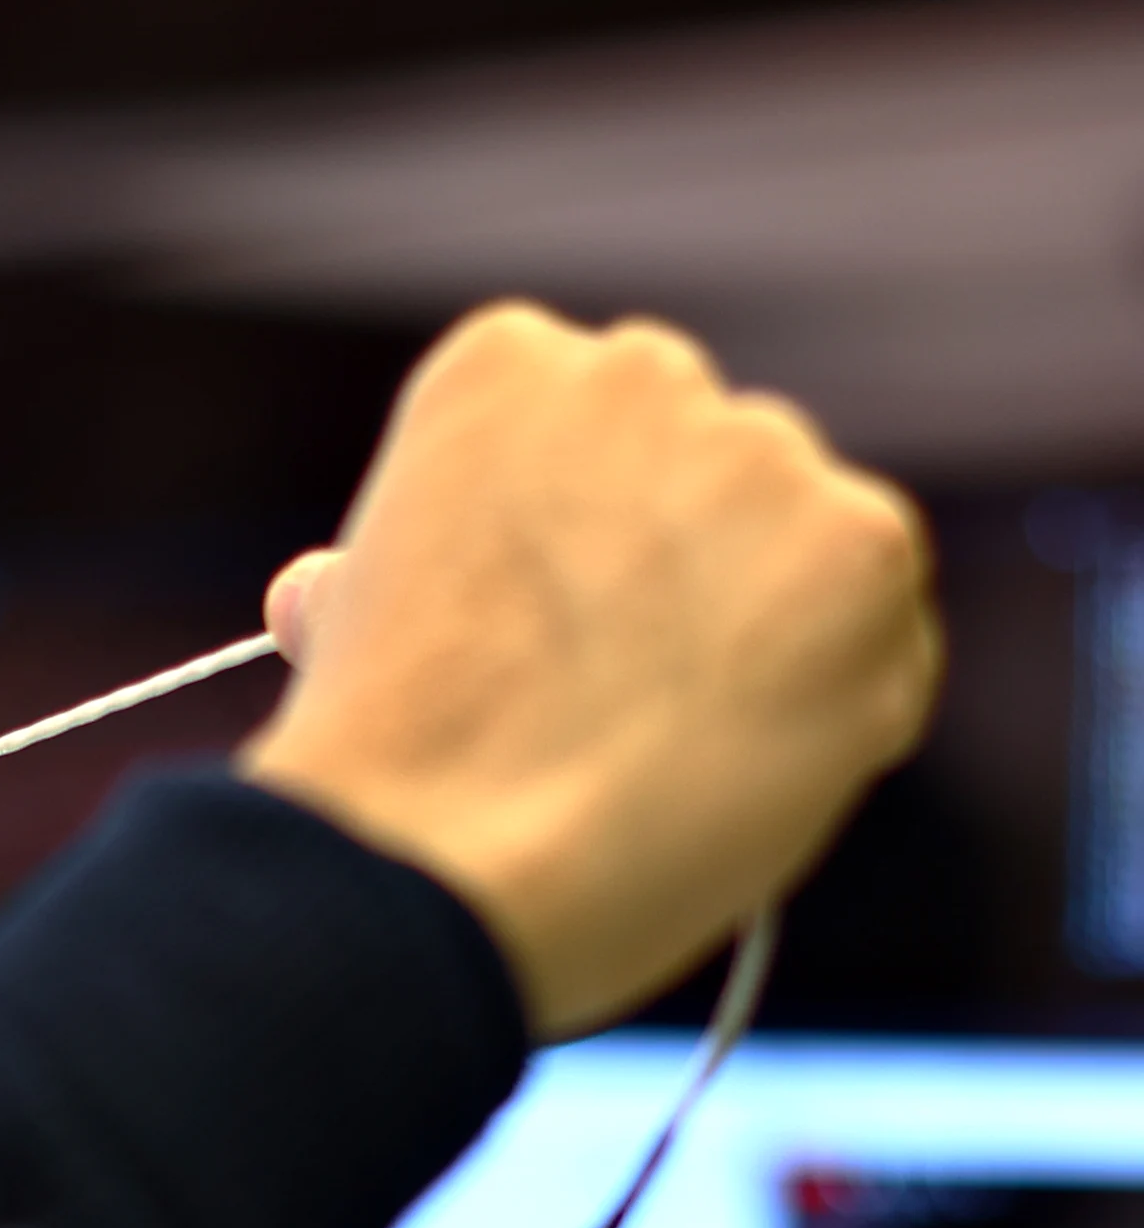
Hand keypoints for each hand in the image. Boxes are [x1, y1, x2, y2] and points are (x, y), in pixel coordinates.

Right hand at [239, 302, 940, 1038]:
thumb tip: (343, 588)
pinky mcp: (863, 546)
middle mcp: (642, 372)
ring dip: (766, 634)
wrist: (437, 861)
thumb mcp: (355, 620)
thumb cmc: (379, 767)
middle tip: (613, 700)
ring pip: (803, 544)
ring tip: (667, 751)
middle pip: (704, 470)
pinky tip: (736, 768)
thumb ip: (409, 565)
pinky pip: (884, 631)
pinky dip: (837, 707)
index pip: (584, 433)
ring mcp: (761, 455)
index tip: (535, 632)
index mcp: (502, 365)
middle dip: (679, 571)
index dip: (563, 550)